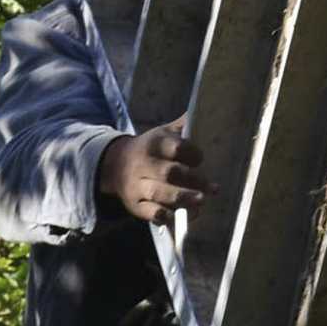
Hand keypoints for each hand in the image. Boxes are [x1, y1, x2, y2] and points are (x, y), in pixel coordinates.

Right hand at [97, 115, 217, 225]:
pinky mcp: (134, 205)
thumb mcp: (163, 133)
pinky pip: (150, 213)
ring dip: (183, 199)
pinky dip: (166, 216)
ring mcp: (137, 186)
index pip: (174, 147)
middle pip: (169, 173)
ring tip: (202, 202)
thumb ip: (183, 127)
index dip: (191, 153)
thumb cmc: (150, 148)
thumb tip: (206, 108)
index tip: (201, 158)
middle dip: (193, 180)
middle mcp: (143, 165)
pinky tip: (181, 217)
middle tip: (213, 188)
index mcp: (153, 144)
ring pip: (159, 194)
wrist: (114, 164)